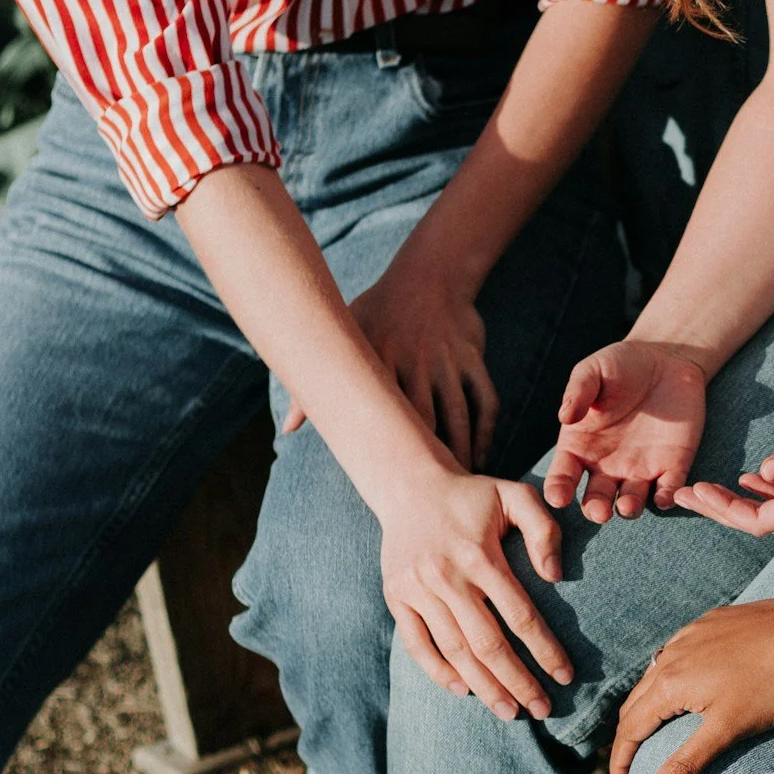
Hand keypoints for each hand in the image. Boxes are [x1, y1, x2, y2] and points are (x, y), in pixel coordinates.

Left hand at [285, 264, 496, 470]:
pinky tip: (481, 454)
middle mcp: (416, 362)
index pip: (384, 416)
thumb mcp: (345, 335)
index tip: (389, 489)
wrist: (429, 274)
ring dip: (462, 452)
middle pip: (426, 422)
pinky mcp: (474, 358)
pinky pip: (487, 400)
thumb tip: (287, 429)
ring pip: (460, 416)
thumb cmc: (377, 311)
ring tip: (458, 485)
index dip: (390, 455)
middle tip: (428, 498)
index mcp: (380, 361)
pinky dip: (486, 431)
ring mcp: (448, 361)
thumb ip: (313, 386)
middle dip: (430, 462)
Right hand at [380, 471, 572, 719]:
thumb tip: (555, 577)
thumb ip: (544, 530)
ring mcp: (417, 589)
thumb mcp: (516, 495)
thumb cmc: (473, 496)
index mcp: (480, 554)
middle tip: (542, 709)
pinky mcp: (397, 597)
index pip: (520, 615)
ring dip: (484, 686)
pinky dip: (438, 671)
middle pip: (487, 643)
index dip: (545, 650)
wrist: (410, 487)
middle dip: (518, 681)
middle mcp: (447, 576)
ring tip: (509, 711)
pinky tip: (463, 690)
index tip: (565, 676)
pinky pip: (416, 644)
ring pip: (454, 650)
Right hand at [543, 340, 710, 523]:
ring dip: (628, 508)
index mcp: (581, 446)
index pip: (564, 475)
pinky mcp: (672, 465)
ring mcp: (640, 469)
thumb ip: (578, 392)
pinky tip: (664, 497)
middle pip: (596, 498)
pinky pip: (668, 489)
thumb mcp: (594, 371)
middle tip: (599, 511)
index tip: (558, 498)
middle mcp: (607, 465)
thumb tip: (565, 416)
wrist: (665, 359)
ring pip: (631, 501)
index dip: (558, 489)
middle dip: (595, 509)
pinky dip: (667, 498)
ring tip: (627, 506)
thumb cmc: (620, 365)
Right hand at [608, 598, 773, 773]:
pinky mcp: (710, 622)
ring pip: (655, 674)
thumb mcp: (728, 730)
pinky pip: (677, 652)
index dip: (620, 761)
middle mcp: (671, 655)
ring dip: (647, 704)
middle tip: (629, 764)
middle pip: (635, 701)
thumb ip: (686, 764)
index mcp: (670, 683)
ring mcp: (690, 634)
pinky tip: (685, 683)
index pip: (630, 728)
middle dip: (628, 736)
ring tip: (652, 728)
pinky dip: (670, 676)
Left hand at [673, 408, 773, 536]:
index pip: (757, 520)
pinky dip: (763, 487)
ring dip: (735, 500)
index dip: (722, 511)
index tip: (693, 493)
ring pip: (768, 506)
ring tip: (703, 488)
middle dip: (718, 509)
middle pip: (756, 518)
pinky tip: (750, 476)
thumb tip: (762, 472)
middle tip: (682, 493)